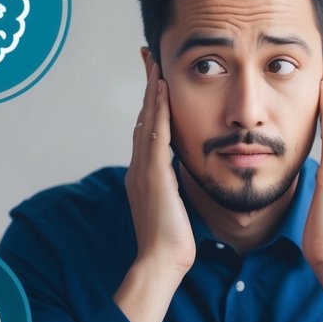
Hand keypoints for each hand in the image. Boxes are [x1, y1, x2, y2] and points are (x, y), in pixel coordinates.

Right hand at [116, 63, 195, 321]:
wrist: (161, 264)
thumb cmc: (173, 243)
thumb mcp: (175, 207)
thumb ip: (175, 189)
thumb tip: (182, 179)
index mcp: (145, 175)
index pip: (148, 130)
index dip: (151, 103)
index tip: (156, 79)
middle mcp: (139, 168)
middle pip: (142, 117)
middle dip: (147, 87)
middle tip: (149, 57)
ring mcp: (143, 171)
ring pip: (146, 120)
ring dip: (151, 90)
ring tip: (155, 63)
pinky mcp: (152, 177)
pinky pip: (154, 135)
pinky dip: (156, 110)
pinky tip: (162, 90)